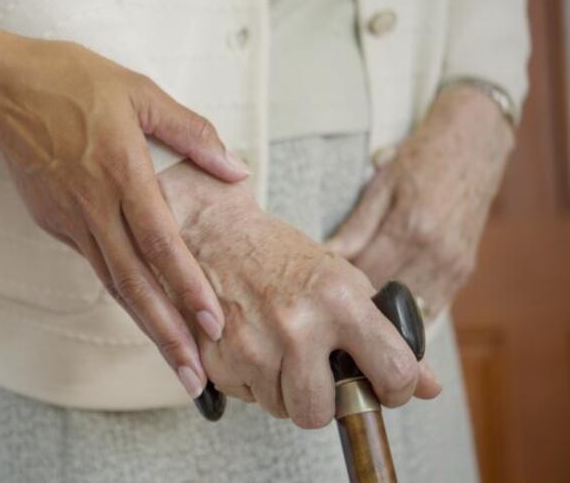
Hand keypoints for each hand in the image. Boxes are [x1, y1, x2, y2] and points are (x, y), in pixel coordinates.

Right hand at [0, 40, 250, 397]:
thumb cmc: (72, 81)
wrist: (1, 90)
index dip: (187, 286)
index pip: (160, 243)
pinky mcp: (53, 222)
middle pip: (134, 283)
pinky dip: (119, 291)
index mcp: (121, 172)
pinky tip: (142, 312)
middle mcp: (94, 206)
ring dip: (145, 325)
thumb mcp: (140, 92)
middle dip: (167, 334)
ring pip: (112, 283)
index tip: (212, 323)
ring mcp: (70, 219)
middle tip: (194, 377)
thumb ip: (192, 132)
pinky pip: (93, 261)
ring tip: (175, 361)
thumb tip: (236, 167)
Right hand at [157, 161, 440, 426]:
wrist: (217, 231)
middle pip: (320, 413)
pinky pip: (244, 395)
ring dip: (282, 390)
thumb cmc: (282, 256)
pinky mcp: (217, 356)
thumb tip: (428, 387)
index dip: (394, 389)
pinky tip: (250, 345)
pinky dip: (249, 380)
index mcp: (340, 301)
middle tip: (317, 374)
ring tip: (278, 351)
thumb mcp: (343, 282)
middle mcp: (297, 325)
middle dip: (322, 402)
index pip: (394, 374)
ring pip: (279, 408)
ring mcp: (253, 344)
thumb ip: (386, 335)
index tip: (384, 385)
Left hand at [327, 86, 514, 321]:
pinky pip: (432, 307)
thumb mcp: (381, 185)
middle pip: (386, 297)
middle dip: (359, 300)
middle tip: (337, 295)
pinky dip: (409, 308)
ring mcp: (453, 265)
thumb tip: (325, 256)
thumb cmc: (421, 160)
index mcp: (410, 227)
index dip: (340, 283)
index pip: (364, 275)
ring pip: (410, 310)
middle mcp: (435, 251)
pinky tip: (389, 299)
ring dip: (384, 309)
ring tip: (361, 299)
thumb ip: (355, 227)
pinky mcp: (464, 271)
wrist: (474, 146)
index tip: (323, 283)